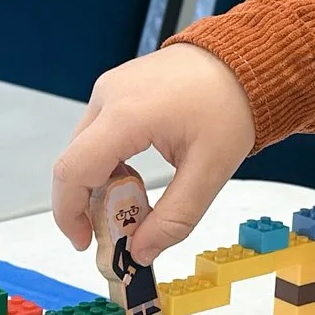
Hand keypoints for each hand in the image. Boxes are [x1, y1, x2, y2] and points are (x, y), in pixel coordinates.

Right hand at [51, 44, 255, 259]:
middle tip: (114, 232)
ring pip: (84, 149)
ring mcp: (110, 89)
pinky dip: (107, 163)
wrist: (245, 60)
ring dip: (100, 184)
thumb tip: (140, 253)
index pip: (72, 171)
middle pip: (73, 162)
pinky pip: (97, 134)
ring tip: (134, 204)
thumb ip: (173, 219)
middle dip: (86, 205)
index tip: (86, 242)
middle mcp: (108, 96)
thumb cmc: (231, 105)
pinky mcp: (117, 89)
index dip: (69, 213)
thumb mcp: (209, 172)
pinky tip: (135, 175)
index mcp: (126, 115)